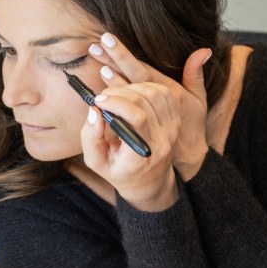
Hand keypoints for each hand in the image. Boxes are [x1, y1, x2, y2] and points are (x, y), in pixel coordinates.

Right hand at [81, 34, 210, 209]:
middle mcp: (162, 141)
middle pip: (146, 101)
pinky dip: (146, 86)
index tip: (98, 101)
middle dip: (119, 91)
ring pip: (156, 93)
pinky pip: (164, 93)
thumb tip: (93, 110)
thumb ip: (90, 138)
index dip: (116, 103)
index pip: (137, 118)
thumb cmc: (117, 171)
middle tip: (102, 95)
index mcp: (142, 155)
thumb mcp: (96, 162)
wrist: (148, 181)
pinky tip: (131, 92)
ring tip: (115, 94)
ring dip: (132, 86)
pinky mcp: (176, 120)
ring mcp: (172, 130)